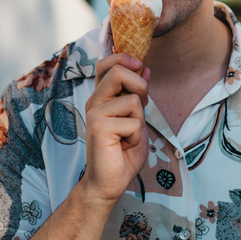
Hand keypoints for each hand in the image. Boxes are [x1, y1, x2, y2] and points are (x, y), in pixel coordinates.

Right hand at [82, 53, 149, 203]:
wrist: (110, 182)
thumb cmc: (123, 152)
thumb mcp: (135, 118)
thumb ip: (138, 95)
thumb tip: (146, 68)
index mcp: (101, 98)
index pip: (106, 64)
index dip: (123, 57)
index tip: (139, 65)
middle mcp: (95, 103)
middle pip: (118, 72)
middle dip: (140, 86)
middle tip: (142, 106)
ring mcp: (94, 114)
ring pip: (132, 100)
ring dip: (139, 121)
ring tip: (128, 136)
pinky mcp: (99, 127)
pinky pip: (134, 122)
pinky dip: (137, 136)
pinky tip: (124, 146)